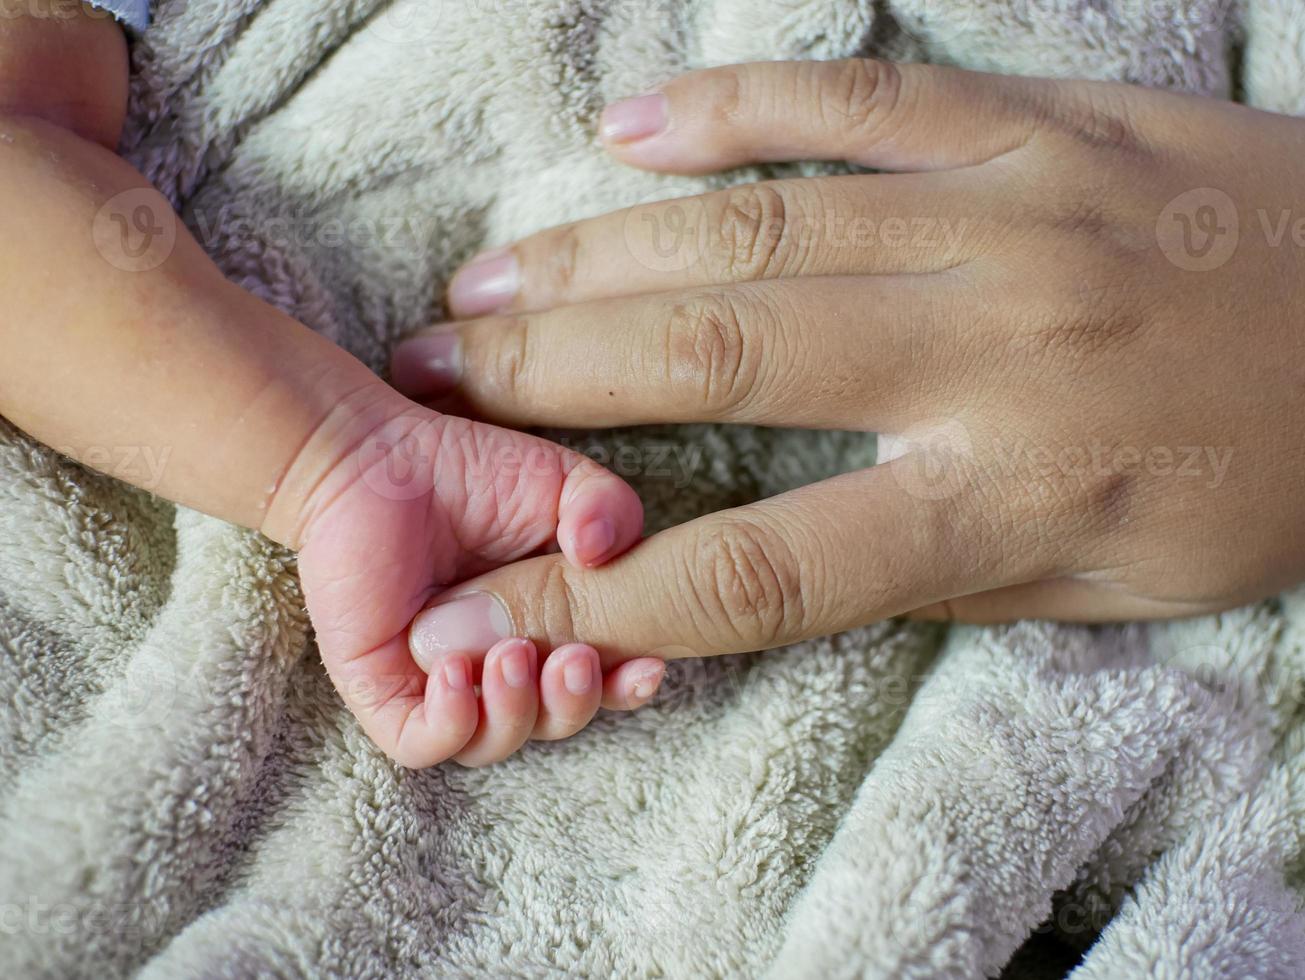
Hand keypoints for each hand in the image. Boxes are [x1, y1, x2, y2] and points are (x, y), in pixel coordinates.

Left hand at [268, 387, 664, 768]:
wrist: (373, 458)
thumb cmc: (468, 471)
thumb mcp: (566, 484)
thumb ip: (610, 510)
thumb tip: (605, 556)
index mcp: (550, 629)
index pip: (600, 683)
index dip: (627, 688)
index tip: (647, 666)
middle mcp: (498, 665)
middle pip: (552, 721)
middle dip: (574, 704)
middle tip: (573, 658)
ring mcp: (439, 682)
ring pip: (492, 743)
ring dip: (517, 711)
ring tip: (512, 655)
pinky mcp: (381, 688)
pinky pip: (423, 744)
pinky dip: (452, 722)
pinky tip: (461, 671)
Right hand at [391, 58, 1304, 665]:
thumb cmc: (1270, 475)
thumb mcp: (1111, 585)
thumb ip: (936, 569)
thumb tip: (774, 565)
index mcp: (1017, 491)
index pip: (763, 567)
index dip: (602, 591)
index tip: (487, 596)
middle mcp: (995, 344)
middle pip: (717, 357)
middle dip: (545, 382)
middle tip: (430, 385)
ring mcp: (1012, 210)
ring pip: (756, 226)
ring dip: (596, 254)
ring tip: (483, 286)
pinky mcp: (1037, 121)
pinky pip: (856, 97)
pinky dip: (732, 109)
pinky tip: (627, 130)